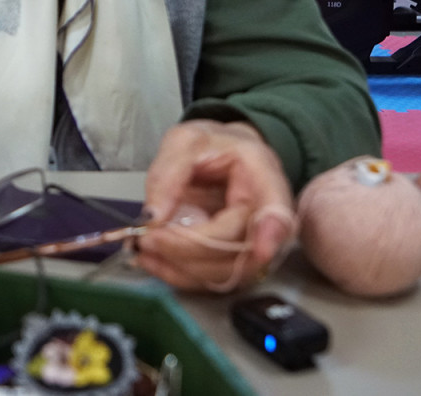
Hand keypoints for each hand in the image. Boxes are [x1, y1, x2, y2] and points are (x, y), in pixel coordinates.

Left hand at [135, 120, 294, 291]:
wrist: (221, 155)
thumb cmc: (211, 145)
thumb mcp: (185, 141)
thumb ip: (169, 173)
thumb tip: (153, 218)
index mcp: (263, 176)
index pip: (277, 210)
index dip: (272, 232)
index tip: (261, 251)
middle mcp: (267, 216)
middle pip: (240, 248)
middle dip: (190, 249)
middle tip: (146, 239)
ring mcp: (255, 243)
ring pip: (227, 272)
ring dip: (182, 268)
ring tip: (143, 251)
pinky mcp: (236, 260)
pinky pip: (214, 279)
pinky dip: (180, 275)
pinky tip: (154, 262)